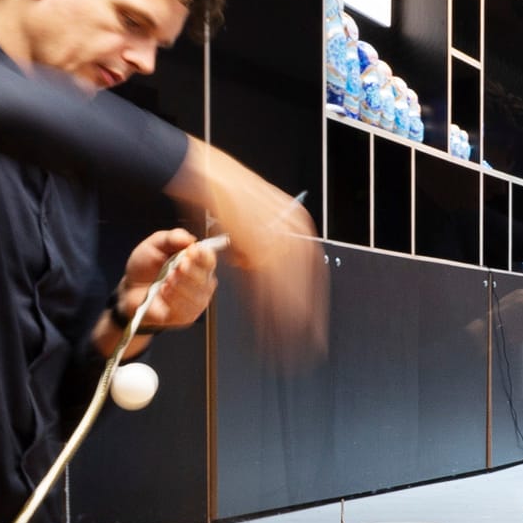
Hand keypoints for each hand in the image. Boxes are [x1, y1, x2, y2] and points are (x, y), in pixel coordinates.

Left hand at [107, 227, 221, 346]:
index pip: (209, 260)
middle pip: (206, 278)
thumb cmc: (145, 268)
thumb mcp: (154, 245)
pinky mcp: (186, 316)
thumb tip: (190, 239)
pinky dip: (174, 300)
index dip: (203, 256)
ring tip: (166, 281)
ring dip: (181, 286)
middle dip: (191, 272)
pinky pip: (186, 310)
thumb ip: (171, 238)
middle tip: (177, 266)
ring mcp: (195, 301)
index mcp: (197, 263)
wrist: (129, 290)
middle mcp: (201, 282)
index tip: (191, 252)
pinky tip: (164, 293)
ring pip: (197, 296)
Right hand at [168, 143, 325, 357]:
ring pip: (285, 292)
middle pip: (304, 286)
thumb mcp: (251, 224)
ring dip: (284, 323)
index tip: (315, 323)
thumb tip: (257, 267)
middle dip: (307, 318)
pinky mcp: (254, 249)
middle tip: (311, 345)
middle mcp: (292, 235)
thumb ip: (259, 247)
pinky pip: (263, 289)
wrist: (208, 174)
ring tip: (285, 348)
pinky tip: (265, 332)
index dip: (312, 300)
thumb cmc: (224, 198)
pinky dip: (264, 314)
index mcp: (296, 226)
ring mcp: (275, 242)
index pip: (311, 272)